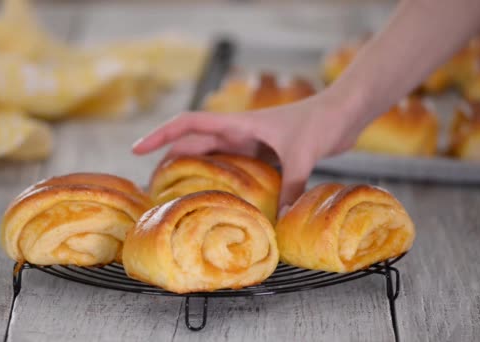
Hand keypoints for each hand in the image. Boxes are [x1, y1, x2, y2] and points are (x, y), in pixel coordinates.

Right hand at [132, 89, 364, 209]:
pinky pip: (235, 170)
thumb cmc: (321, 120)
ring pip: (212, 159)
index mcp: (238, 123)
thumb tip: (279, 219)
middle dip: (169, 161)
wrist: (343, 113)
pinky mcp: (264, 155)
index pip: (189, 123)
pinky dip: (224, 182)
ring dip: (193, 173)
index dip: (160, 134)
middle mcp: (238, 133)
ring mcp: (250, 144)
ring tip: (177, 197)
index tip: (136, 149)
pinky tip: (220, 201)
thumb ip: (290, 184)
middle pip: (193, 145)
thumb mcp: (303, 153)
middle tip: (152, 188)